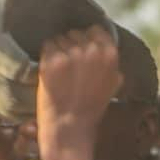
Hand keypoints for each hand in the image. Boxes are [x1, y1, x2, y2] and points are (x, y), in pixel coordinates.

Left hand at [38, 27, 120, 154]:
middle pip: (75, 33)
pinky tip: (51, 73)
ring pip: (60, 39)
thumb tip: (108, 48)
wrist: (69, 129)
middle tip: (70, 69)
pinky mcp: (51, 61)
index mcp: (110, 55)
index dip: (87, 40)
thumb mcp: (112, 85)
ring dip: (58, 51)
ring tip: (61, 74)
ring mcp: (71, 54)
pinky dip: (46, 57)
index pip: (95, 30)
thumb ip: (112, 64)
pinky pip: (47, 45)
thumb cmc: (91, 109)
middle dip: (71, 46)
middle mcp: (92, 51)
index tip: (83, 53)